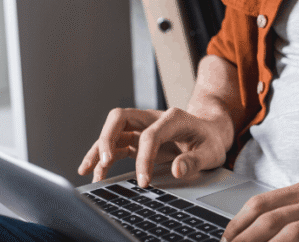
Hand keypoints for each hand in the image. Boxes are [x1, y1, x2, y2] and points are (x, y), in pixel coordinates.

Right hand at [77, 107, 230, 186]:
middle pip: (120, 118)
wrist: (210, 133)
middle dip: (108, 138)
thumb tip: (177, 169)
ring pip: (113, 131)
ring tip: (87, 170)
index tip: (144, 181)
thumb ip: (195, 160)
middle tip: (105, 162)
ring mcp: (142, 127)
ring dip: (98, 149)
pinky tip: (95, 172)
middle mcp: (153, 118)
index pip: (149, 134)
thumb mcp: (211, 152)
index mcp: (172, 117)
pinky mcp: (137, 139)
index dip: (143, 158)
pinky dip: (103, 157)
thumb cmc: (210, 141)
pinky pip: (116, 145)